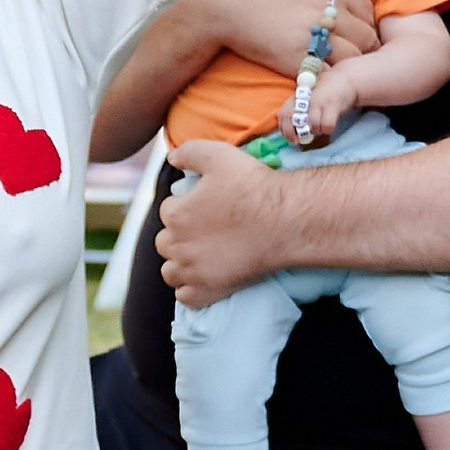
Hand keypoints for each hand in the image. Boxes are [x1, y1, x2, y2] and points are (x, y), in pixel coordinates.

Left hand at [157, 138, 288, 309]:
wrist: (285, 220)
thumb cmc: (254, 187)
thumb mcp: (219, 156)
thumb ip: (189, 152)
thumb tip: (172, 157)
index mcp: (176, 214)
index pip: (167, 210)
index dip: (185, 206)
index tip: (204, 206)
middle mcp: (178, 245)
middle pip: (164, 242)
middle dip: (178, 236)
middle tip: (203, 231)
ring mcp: (192, 271)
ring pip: (170, 271)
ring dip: (179, 264)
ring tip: (200, 256)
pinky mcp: (208, 291)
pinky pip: (185, 297)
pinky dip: (190, 290)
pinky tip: (204, 278)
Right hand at [191, 0, 373, 78]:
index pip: (368, 9)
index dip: (364, 18)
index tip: (354, 25)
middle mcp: (327, 13)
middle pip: (366, 36)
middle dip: (363, 43)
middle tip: (350, 47)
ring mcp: (312, 39)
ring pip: (352, 59)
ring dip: (348, 61)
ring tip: (336, 61)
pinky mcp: (295, 60)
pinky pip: (327, 74)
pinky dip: (328, 75)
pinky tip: (320, 70)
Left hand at [290, 57, 374, 144]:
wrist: (347, 79)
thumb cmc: (326, 90)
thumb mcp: (310, 96)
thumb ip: (300, 109)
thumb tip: (294, 130)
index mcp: (298, 96)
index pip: (283, 113)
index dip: (283, 128)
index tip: (289, 138)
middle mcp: (307, 98)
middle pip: (290, 117)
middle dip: (291, 133)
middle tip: (297, 142)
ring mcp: (319, 100)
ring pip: (311, 124)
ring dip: (315, 131)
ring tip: (320, 129)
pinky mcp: (333, 105)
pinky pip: (327, 125)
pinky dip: (327, 129)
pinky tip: (330, 126)